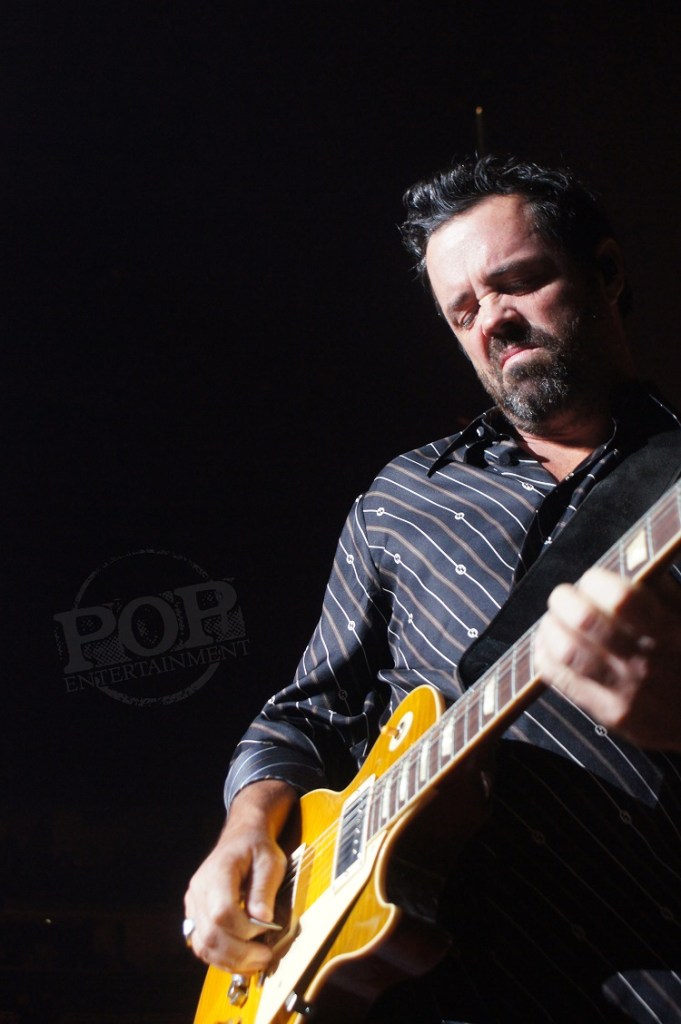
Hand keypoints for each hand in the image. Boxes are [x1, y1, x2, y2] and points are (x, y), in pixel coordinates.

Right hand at [183, 779, 297, 971]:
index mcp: (217, 873)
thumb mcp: (270, 862)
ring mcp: (193, 905)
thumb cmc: (256, 849)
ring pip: (203, 945)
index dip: (244, 929)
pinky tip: (242, 961)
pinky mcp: (196, 916)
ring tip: (256, 963)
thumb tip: (263, 919)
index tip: (267, 929)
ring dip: (230, 961)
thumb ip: (264, 889)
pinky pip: (202, 945)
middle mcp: (199, 891)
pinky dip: (221, 959)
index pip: (222, 912)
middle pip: (210, 934)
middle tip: (265, 958)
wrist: (241, 838)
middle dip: (240, 953)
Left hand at [534, 566, 680, 750]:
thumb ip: (660, 591)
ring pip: (565, 651)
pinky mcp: (608, 713)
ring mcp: (626, 692)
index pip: (621, 599)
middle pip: (585, 622)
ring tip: (554, 620)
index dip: (596, 582)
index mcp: (671, 632)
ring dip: (550, 627)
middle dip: (564, 600)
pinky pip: (558, 678)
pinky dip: (544, 654)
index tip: (593, 580)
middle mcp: (646, 663)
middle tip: (564, 596)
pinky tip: (549, 645)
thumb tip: (623, 564)